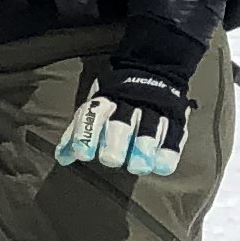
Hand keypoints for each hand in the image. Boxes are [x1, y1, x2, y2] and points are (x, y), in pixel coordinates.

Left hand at [56, 36, 191, 179]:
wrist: (152, 72)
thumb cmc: (115, 102)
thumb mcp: (93, 111)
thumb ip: (78, 134)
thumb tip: (62, 158)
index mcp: (105, 100)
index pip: (93, 115)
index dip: (87, 134)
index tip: (83, 155)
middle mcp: (129, 104)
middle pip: (122, 122)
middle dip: (115, 141)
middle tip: (111, 160)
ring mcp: (155, 109)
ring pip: (150, 128)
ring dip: (144, 148)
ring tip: (138, 168)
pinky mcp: (177, 118)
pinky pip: (176, 135)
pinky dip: (169, 152)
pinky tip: (161, 167)